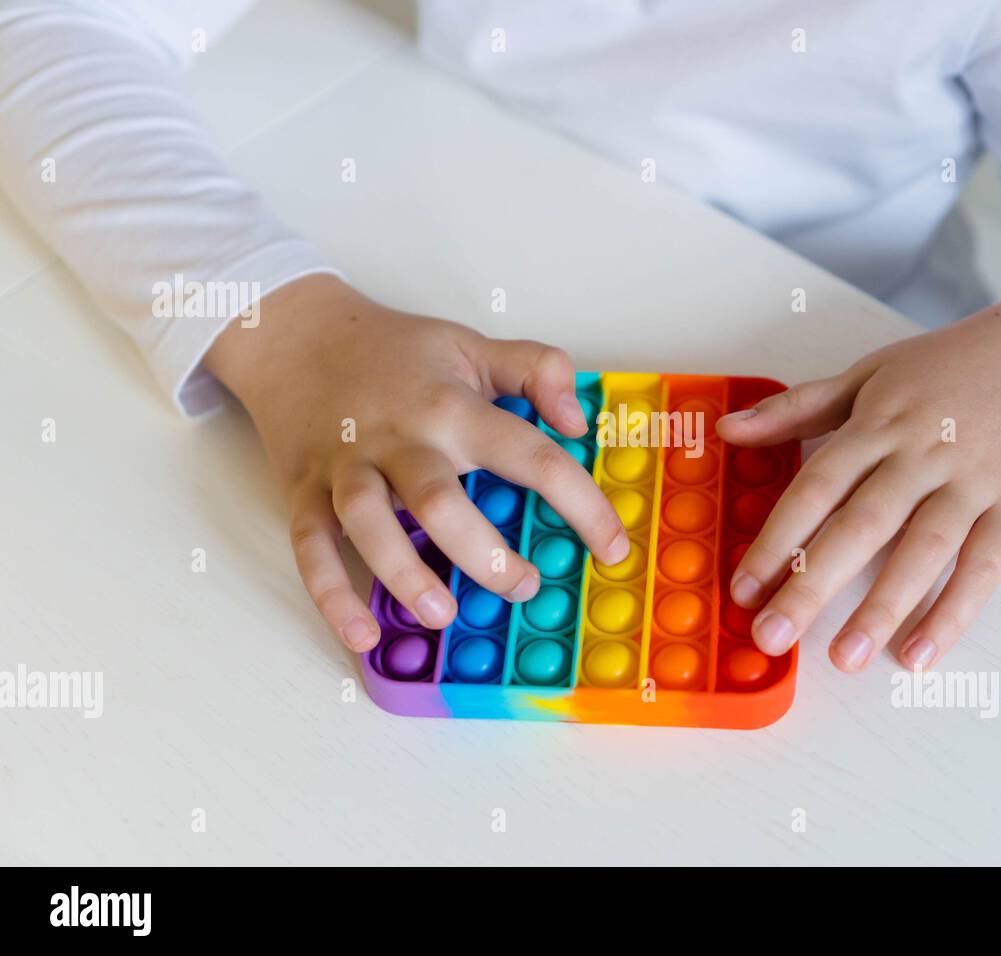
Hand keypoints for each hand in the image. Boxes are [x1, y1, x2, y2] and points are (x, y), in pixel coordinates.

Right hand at [204, 275, 627, 651]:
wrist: (297, 333)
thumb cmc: (394, 350)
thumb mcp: (474, 345)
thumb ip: (538, 369)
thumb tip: (578, 421)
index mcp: (452, 407)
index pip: (529, 456)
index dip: (580, 505)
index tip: (613, 547)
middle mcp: (400, 438)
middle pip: (440, 501)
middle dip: (485, 555)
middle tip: (523, 588)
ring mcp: (347, 466)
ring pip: (369, 524)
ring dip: (405, 576)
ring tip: (444, 614)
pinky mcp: (304, 490)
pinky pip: (310, 546)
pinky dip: (330, 594)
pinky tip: (359, 636)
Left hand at [716, 298, 1000, 672]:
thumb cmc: (954, 365)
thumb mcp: (871, 373)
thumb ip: (799, 407)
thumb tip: (729, 430)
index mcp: (878, 422)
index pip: (817, 486)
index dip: (777, 537)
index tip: (743, 587)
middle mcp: (921, 453)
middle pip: (859, 525)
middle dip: (811, 584)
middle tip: (771, 636)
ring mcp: (973, 481)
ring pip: (921, 549)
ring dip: (881, 607)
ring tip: (845, 659)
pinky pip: (985, 565)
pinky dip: (955, 610)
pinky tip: (922, 653)